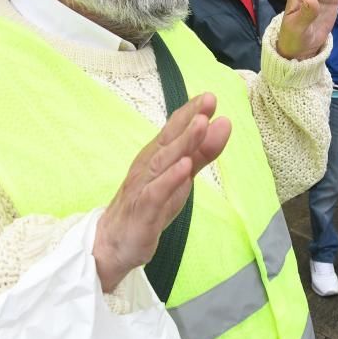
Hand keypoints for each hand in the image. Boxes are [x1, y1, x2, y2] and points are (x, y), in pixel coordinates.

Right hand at [94, 93, 229, 292]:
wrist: (114, 242)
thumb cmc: (151, 203)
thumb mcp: (182, 175)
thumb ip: (203, 151)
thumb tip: (223, 122)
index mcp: (157, 155)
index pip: (174, 129)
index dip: (191, 111)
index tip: (210, 96)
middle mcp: (148, 165)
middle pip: (169, 140)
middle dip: (189, 120)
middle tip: (208, 101)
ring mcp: (143, 187)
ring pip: (164, 161)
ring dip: (183, 142)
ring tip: (201, 124)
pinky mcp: (143, 210)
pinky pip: (156, 192)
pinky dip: (170, 179)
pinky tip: (185, 167)